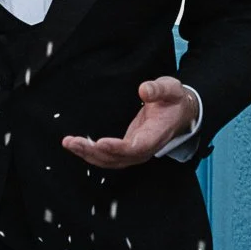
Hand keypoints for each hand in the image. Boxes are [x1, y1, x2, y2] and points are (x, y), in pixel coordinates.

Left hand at [62, 77, 198, 168]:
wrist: (180, 112)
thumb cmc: (174, 100)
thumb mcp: (171, 89)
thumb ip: (158, 89)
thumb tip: (143, 90)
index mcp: (155, 135)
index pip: (135, 147)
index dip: (117, 148)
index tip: (100, 143)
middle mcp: (144, 149)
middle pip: (117, 158)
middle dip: (93, 152)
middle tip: (73, 142)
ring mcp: (135, 152)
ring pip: (110, 161)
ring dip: (88, 154)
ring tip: (69, 143)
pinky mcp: (127, 149)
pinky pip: (108, 157)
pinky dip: (92, 153)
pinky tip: (77, 145)